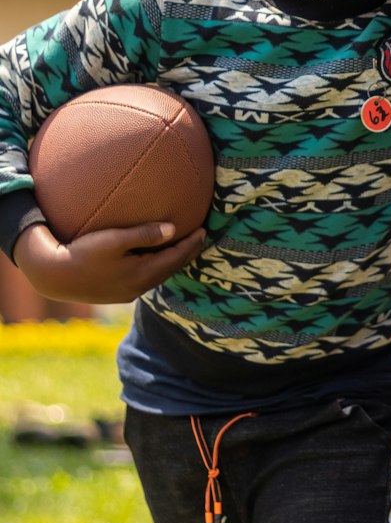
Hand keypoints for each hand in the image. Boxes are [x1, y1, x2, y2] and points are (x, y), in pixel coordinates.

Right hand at [13, 221, 205, 303]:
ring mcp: (128, 292)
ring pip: (160, 275)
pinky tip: (156, 257)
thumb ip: (144, 234)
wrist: (55, 276)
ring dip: (173, 261)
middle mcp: (139, 287)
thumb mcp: (114, 239)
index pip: (176, 258)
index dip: (191, 244)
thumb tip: (173, 229)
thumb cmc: (83, 253)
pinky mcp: (118, 293)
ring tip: (183, 247)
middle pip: (171, 269)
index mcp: (142, 274)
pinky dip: (158, 266)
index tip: (204, 229)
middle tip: (200, 237)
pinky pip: (147, 278)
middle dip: (187, 253)